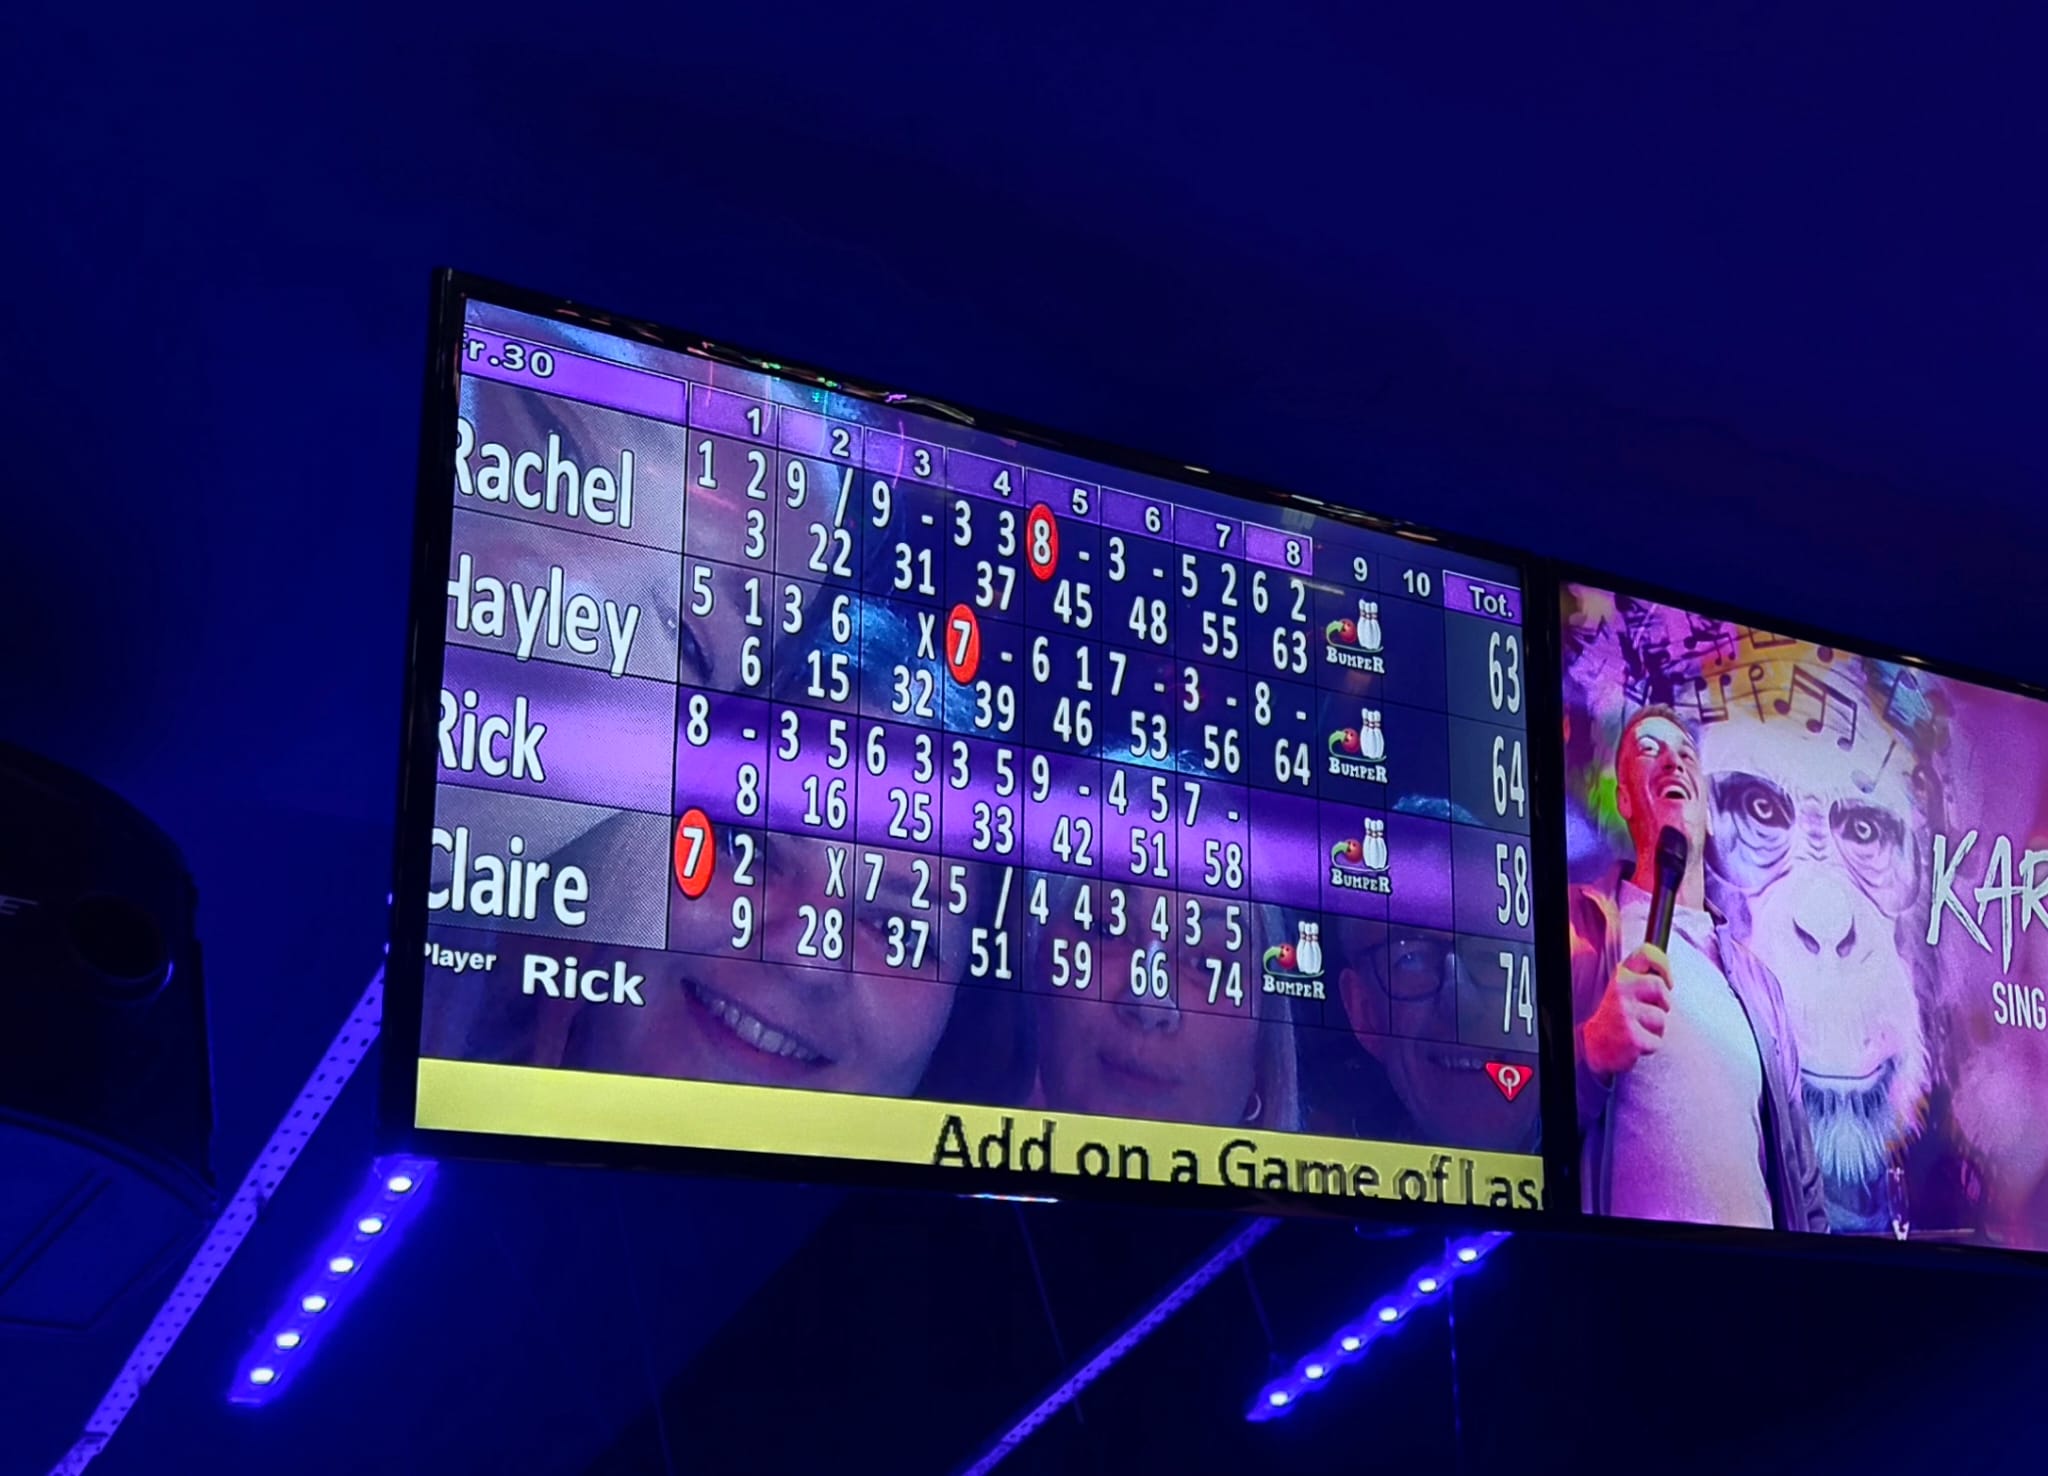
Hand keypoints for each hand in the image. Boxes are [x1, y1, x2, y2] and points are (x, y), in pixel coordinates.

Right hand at [1582, 944, 1671, 1078]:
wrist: (1590, 1045)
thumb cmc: (1612, 1017)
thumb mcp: (1620, 989)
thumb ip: (1639, 976)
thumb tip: (1665, 975)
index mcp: (1620, 974)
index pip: (1646, 954)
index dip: (1663, 965)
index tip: (1667, 981)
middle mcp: (1620, 987)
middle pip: (1660, 987)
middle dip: (1661, 1003)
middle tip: (1645, 1013)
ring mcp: (1625, 1011)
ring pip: (1661, 1018)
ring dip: (1654, 1028)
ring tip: (1636, 1029)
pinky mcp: (1631, 1036)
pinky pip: (1656, 1041)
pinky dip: (1649, 1046)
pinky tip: (1633, 1042)